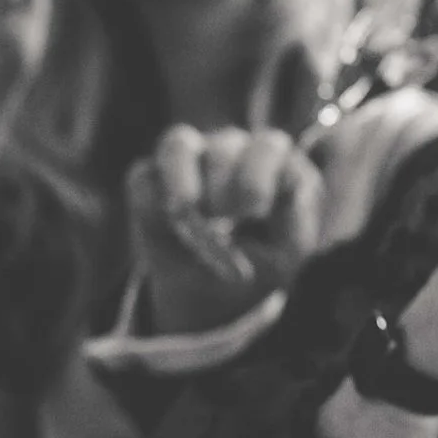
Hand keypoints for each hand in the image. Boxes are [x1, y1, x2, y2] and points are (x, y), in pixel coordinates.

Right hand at [125, 127, 325, 333]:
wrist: (218, 293)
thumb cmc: (263, 262)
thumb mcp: (288, 254)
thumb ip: (295, 223)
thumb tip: (293, 190)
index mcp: (275, 162)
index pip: (269, 147)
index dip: (257, 176)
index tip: (252, 212)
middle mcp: (233, 150)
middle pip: (225, 146)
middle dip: (223, 185)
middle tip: (224, 219)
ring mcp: (189, 159)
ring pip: (178, 144)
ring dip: (182, 181)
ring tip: (187, 214)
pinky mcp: (150, 179)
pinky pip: (142, 177)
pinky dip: (150, 204)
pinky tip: (168, 230)